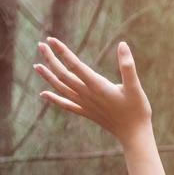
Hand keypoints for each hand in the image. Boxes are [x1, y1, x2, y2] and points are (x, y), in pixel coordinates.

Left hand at [35, 37, 152, 142]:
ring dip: (48, 76)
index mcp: (97, 86)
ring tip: (36, 65)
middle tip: (41, 45)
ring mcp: (85, 105)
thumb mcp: (135, 87)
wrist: (134, 135)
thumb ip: (128, 66)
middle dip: (51, 59)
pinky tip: (43, 94)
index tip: (51, 39)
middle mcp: (87, 95)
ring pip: (61, 88)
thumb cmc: (137, 110)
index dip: (62, 51)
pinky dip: (53, 99)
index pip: (74, 65)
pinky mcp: (86, 113)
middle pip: (63, 75)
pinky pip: (66, 105)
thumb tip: (123, 44)